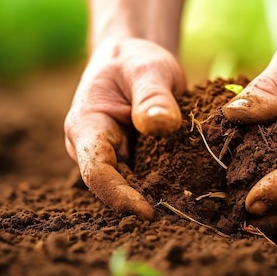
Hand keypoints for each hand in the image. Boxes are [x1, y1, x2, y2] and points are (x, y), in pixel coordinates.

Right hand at [64, 38, 185, 219]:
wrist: (131, 59)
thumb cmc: (134, 61)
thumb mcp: (147, 69)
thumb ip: (152, 96)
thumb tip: (161, 124)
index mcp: (86, 128)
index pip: (96, 172)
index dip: (119, 196)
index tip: (148, 212)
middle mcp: (92, 149)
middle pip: (113, 186)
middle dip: (142, 203)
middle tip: (181, 216)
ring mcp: (111, 156)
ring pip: (130, 185)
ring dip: (155, 196)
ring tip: (189, 208)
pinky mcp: (129, 159)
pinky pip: (144, 177)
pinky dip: (164, 184)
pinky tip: (190, 191)